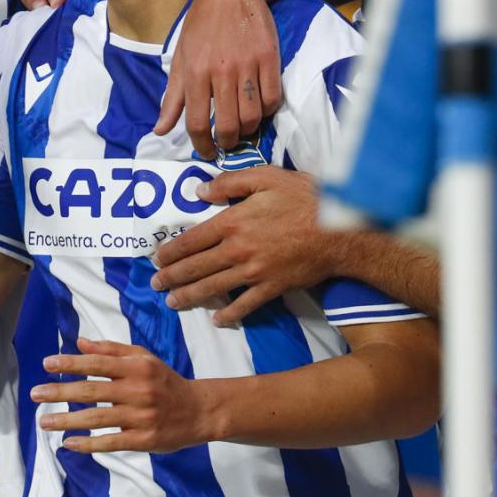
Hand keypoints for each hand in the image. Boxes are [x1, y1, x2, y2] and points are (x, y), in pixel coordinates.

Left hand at [31, 338, 217, 452]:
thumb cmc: (165, 381)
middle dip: (60, 392)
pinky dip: (88, 444)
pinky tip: (68, 443)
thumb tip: (79, 342)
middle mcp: (138, 390)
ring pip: (97, 418)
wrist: (199, 411)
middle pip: (92, 390)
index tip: (46, 364)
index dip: (70, 363)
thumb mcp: (144, 358)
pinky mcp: (144, 440)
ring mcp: (141, 417)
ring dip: (67, 420)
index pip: (97, 363)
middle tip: (35, 394)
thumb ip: (112, 350)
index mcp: (137, 367)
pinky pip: (111, 442)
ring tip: (44, 422)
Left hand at [149, 167, 333, 324]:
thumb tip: (199, 191)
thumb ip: (229, 183)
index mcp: (231, 222)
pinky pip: (246, 305)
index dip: (170, 252)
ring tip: (173, 302)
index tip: (157, 259)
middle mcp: (237, 250)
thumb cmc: (304, 198)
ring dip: (190, 296)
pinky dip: (230, 314)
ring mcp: (254, 272)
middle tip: (156, 284)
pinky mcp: (273, 288)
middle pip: (195, 267)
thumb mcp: (266, 177)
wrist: (340, 231)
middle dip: (172, 277)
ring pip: (213, 288)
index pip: (191, 241)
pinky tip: (218, 320)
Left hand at [155, 0, 281, 158]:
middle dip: (227, 142)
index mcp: (194, 72)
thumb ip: (171, 97)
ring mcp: (247, 65)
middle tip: (227, 143)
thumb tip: (160, 130)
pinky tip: (259, 108)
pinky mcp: (270, 58)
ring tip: (243, 128)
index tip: (206, 153)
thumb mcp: (180, 57)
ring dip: (248, 130)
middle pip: (227, 125)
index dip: (202, 145)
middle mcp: (220, 71)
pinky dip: (267, 111)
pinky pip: (272, 99)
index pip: (196, 123)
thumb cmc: (201, 25)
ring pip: (252, 116)